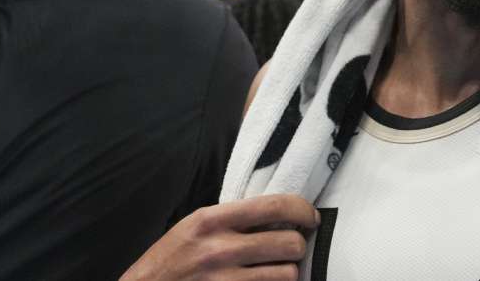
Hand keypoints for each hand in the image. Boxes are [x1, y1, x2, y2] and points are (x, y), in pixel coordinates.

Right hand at [120, 194, 318, 280]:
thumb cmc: (170, 260)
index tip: (309, 216)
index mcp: (211, 221)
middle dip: (297, 245)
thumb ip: (232, 219)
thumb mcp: (194, 227)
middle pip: (290, 243)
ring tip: (275, 269)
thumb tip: (278, 214)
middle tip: (292, 246)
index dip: (302, 210)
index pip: (275, 206)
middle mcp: (221, 249)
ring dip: (287, 272)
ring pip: (288, 274)